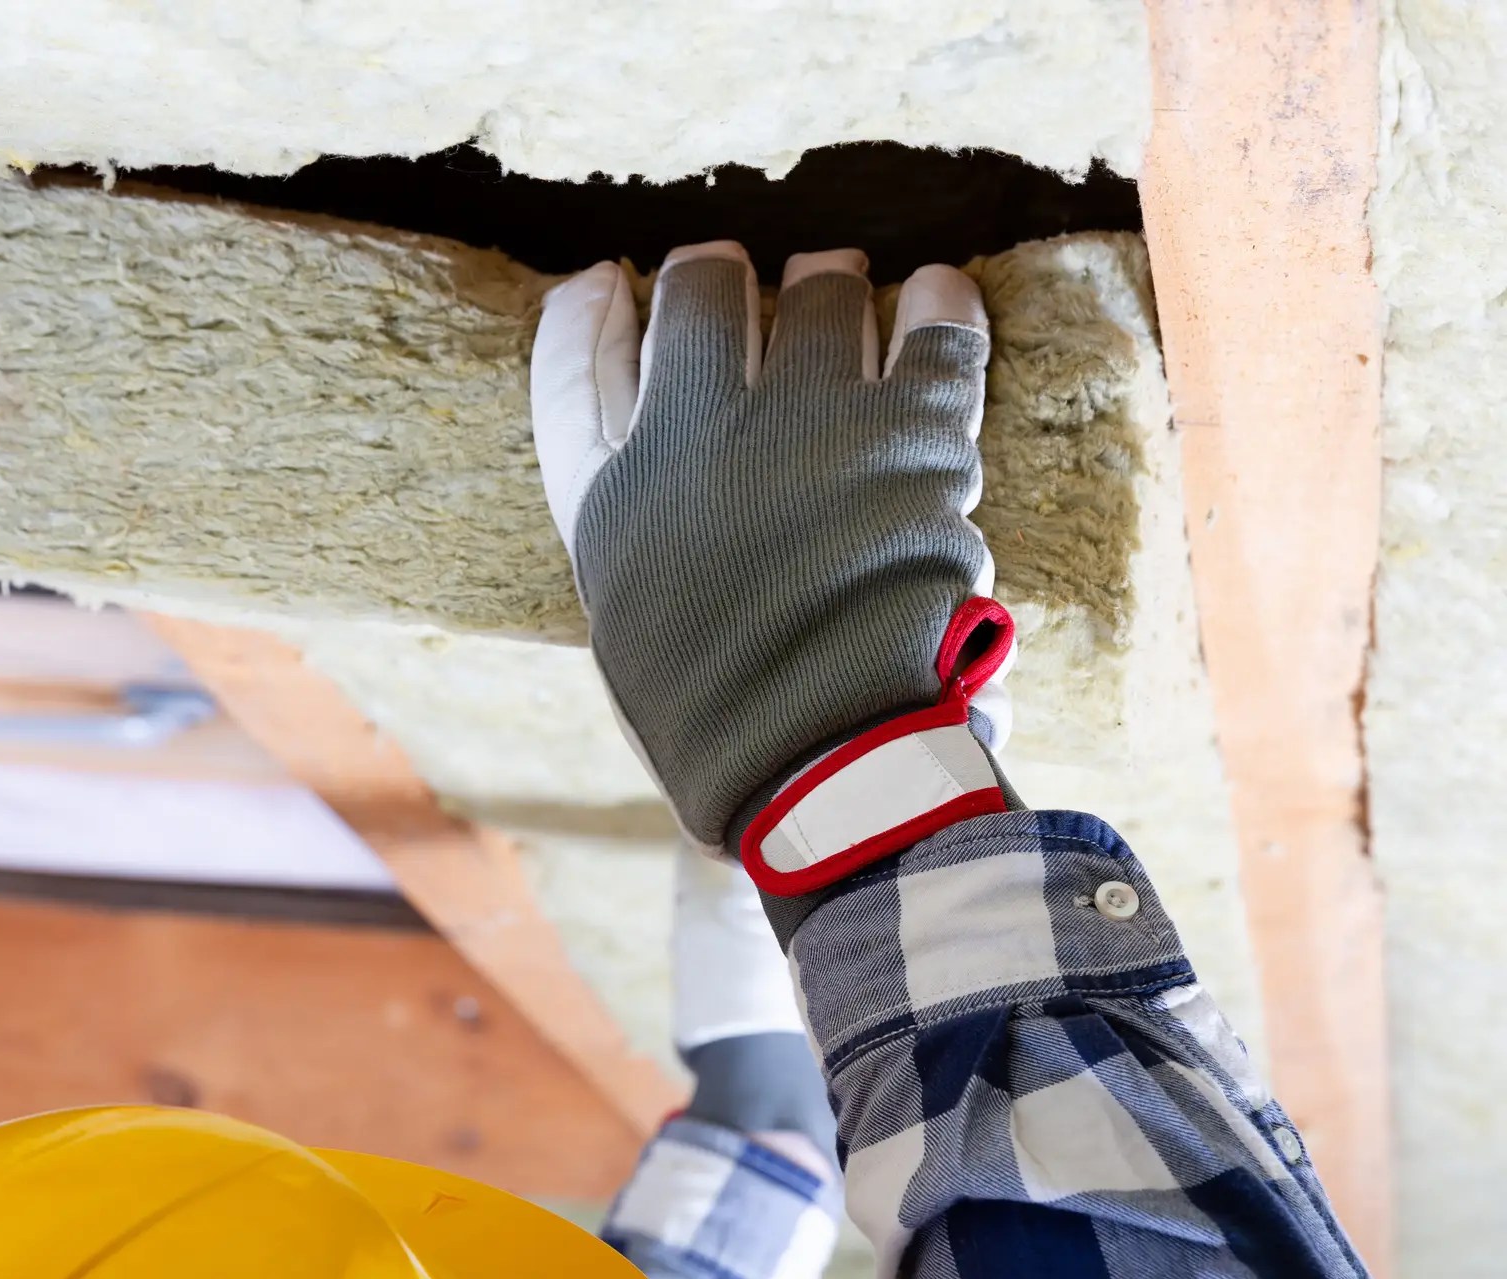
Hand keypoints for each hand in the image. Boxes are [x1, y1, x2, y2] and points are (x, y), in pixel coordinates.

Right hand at [531, 242, 1013, 897]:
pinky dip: (940, 308)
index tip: (611, 283)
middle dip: (721, 281)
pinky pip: (936, 333)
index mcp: (617, 491)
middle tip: (746, 291)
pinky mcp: (913, 434)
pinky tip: (938, 292)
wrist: (827, 760)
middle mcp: (701, 434)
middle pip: (703, 293)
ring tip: (843, 297)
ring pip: (822, 295)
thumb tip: (620, 360)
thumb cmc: (716, 705)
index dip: (591, 314)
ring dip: (829, 290)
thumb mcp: (624, 607)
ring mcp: (809, 421)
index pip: (576, 365)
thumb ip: (615, 495)